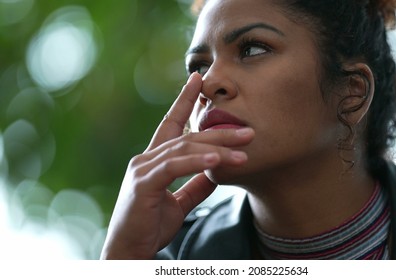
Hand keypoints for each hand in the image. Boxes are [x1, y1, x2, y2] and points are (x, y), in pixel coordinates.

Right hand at [100, 73, 254, 258]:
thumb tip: (217, 169)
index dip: (184, 101)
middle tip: (248, 130)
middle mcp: (146, 158)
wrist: (129, 251)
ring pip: (185, 149)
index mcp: (154, 160)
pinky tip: (216, 158)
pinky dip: (196, 161)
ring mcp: (143, 169)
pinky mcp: (143, 184)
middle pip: (188, 136)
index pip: (171, 123)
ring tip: (244, 148)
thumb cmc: (151, 225)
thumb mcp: (180, 201)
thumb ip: (197, 184)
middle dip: (219, 131)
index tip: (197, 79)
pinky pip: (175, 167)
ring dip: (217, 147)